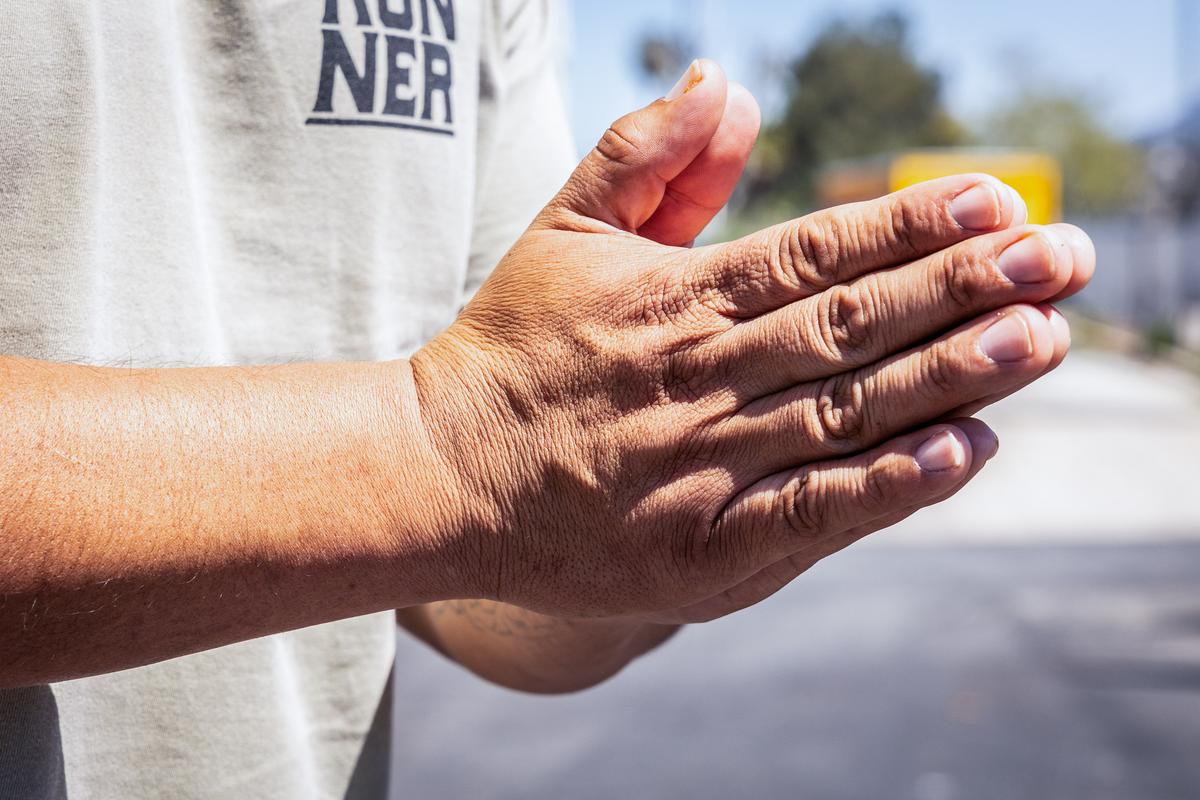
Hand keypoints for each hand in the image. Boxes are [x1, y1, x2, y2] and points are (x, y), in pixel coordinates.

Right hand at [409, 60, 1093, 619]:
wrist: (443, 477)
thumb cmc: (513, 349)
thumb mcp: (564, 229)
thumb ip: (646, 153)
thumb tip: (726, 80)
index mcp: (670, 298)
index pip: (810, 251)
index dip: (907, 226)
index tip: (995, 204)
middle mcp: (695, 379)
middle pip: (848, 327)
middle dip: (962, 291)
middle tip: (1064, 260)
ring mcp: (700, 469)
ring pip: (844, 413)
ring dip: (951, 376)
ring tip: (1044, 338)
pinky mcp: (699, 552)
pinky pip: (810, 515)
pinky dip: (890, 484)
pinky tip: (968, 451)